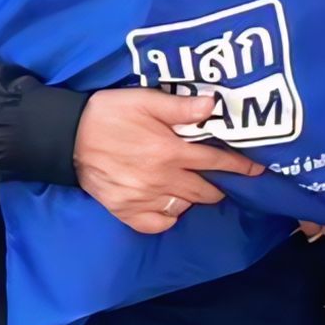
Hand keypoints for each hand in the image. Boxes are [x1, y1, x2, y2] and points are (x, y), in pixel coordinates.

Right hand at [75, 90, 261, 234]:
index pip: (216, 161)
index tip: (257, 170)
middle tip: (221, 176)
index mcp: (169, 152)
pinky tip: (169, 203)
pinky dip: (169, 216)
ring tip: (194, 185)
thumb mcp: (145, 100)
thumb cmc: (109, 114)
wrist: (66, 137)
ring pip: (185, 206)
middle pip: (205, 190)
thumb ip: (180, 107)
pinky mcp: (125, 212)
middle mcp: (160, 180)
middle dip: (219, 183)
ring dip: (195, 197)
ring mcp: (143, 199)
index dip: (240, 166)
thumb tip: (213, 107)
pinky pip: (159, 223)